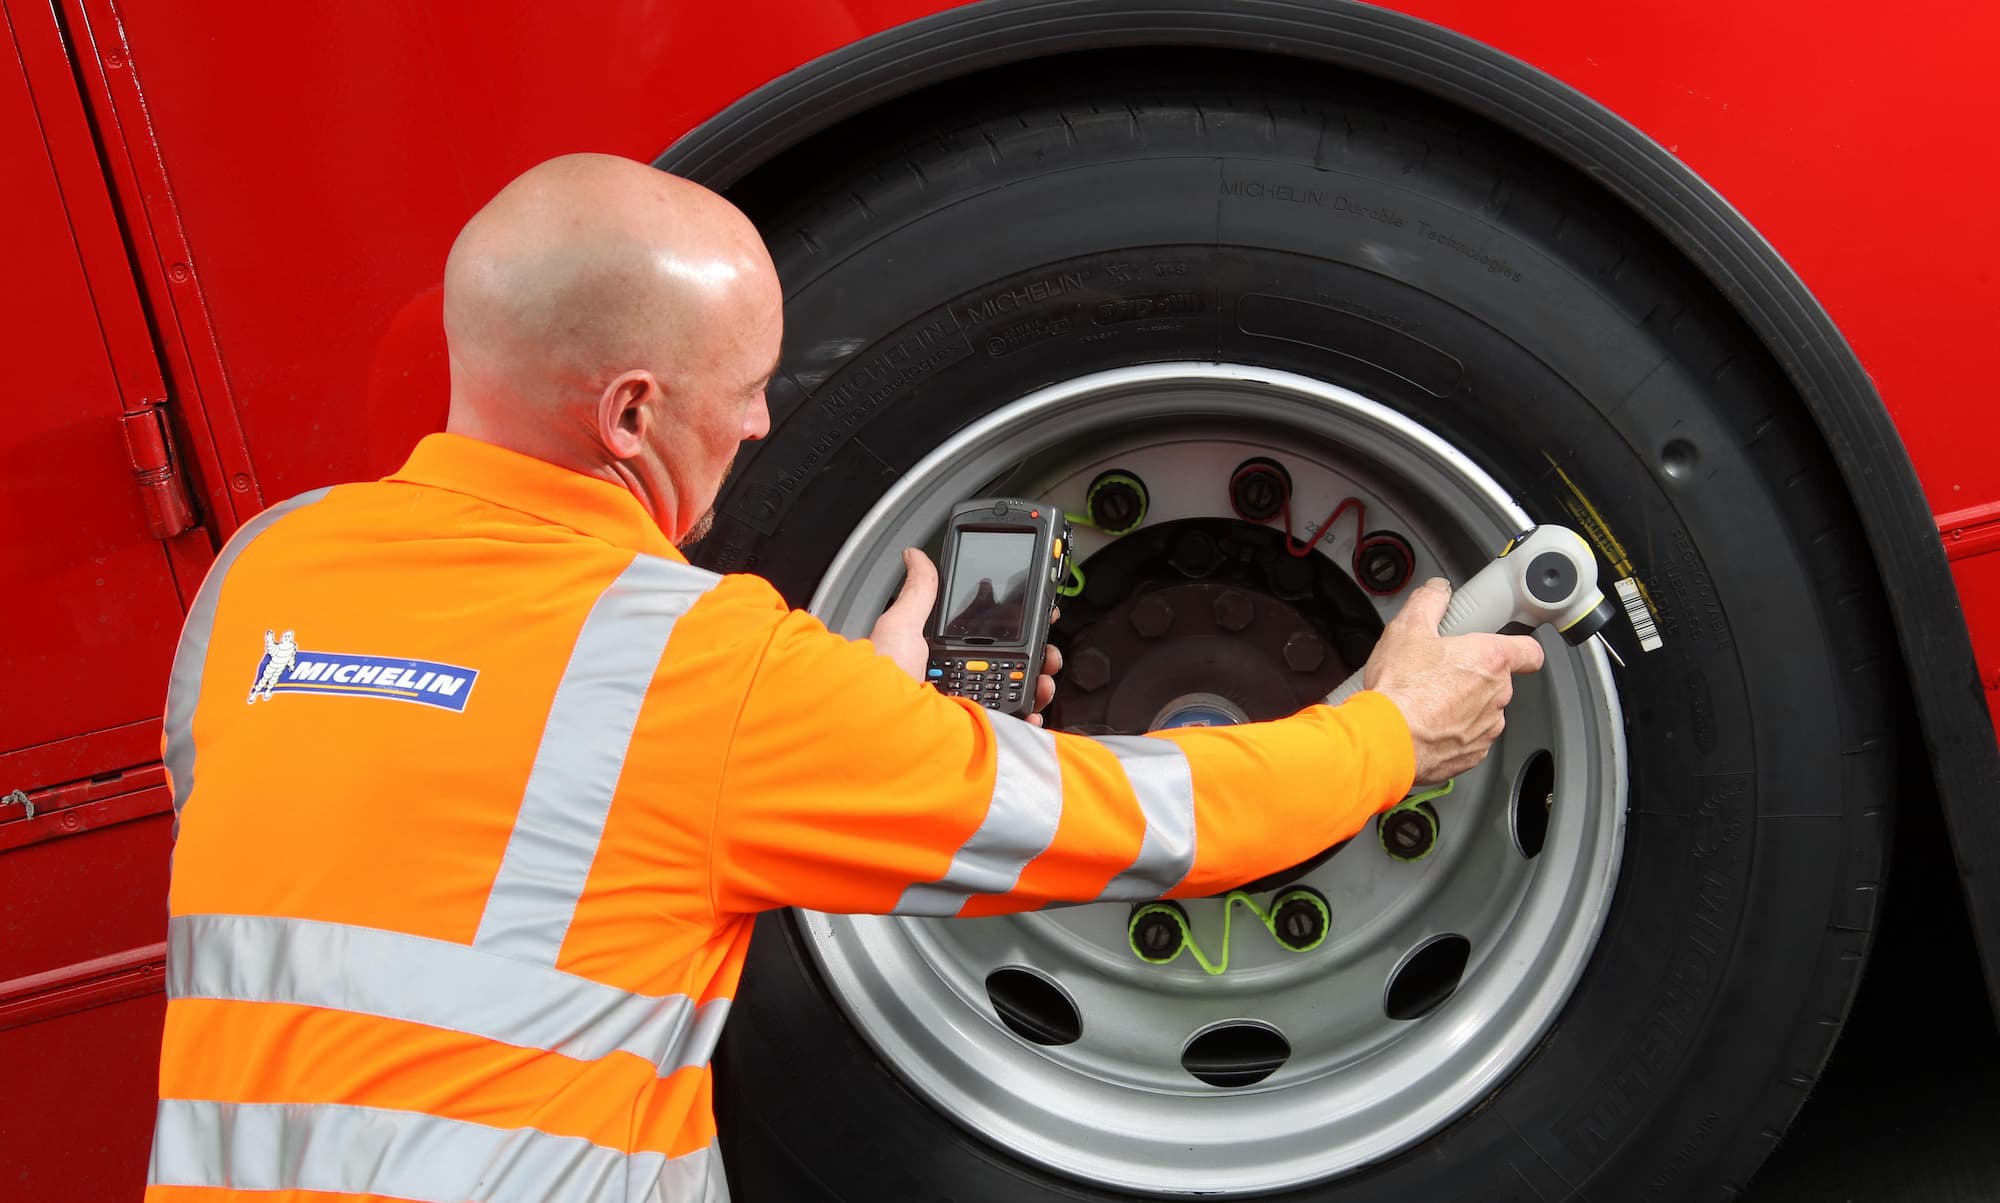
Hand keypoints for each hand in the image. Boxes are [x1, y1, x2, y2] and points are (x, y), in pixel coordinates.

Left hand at [872, 549, 1063, 726]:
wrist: (883, 728)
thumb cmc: (885, 681)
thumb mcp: (901, 626)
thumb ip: (918, 592)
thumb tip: (915, 557)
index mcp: (944, 657)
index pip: (989, 638)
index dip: (1017, 627)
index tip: (1038, 616)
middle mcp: (959, 683)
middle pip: (1012, 666)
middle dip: (1038, 654)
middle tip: (1047, 650)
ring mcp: (971, 709)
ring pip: (1018, 693)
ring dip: (1040, 683)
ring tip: (1044, 679)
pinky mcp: (978, 732)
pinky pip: (1013, 726)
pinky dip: (1031, 718)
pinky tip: (1033, 712)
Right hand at [1363, 577, 1545, 784]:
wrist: (1386, 740)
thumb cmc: (1400, 689)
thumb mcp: (1407, 629)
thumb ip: (1429, 602)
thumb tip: (1437, 591)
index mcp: (1490, 660)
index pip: (1529, 651)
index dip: (1519, 648)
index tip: (1507, 648)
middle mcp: (1497, 695)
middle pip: (1498, 680)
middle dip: (1473, 675)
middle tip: (1439, 671)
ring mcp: (1487, 727)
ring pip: (1483, 710)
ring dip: (1463, 705)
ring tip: (1428, 701)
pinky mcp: (1473, 754)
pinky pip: (1470, 738)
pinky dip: (1453, 733)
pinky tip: (1427, 725)